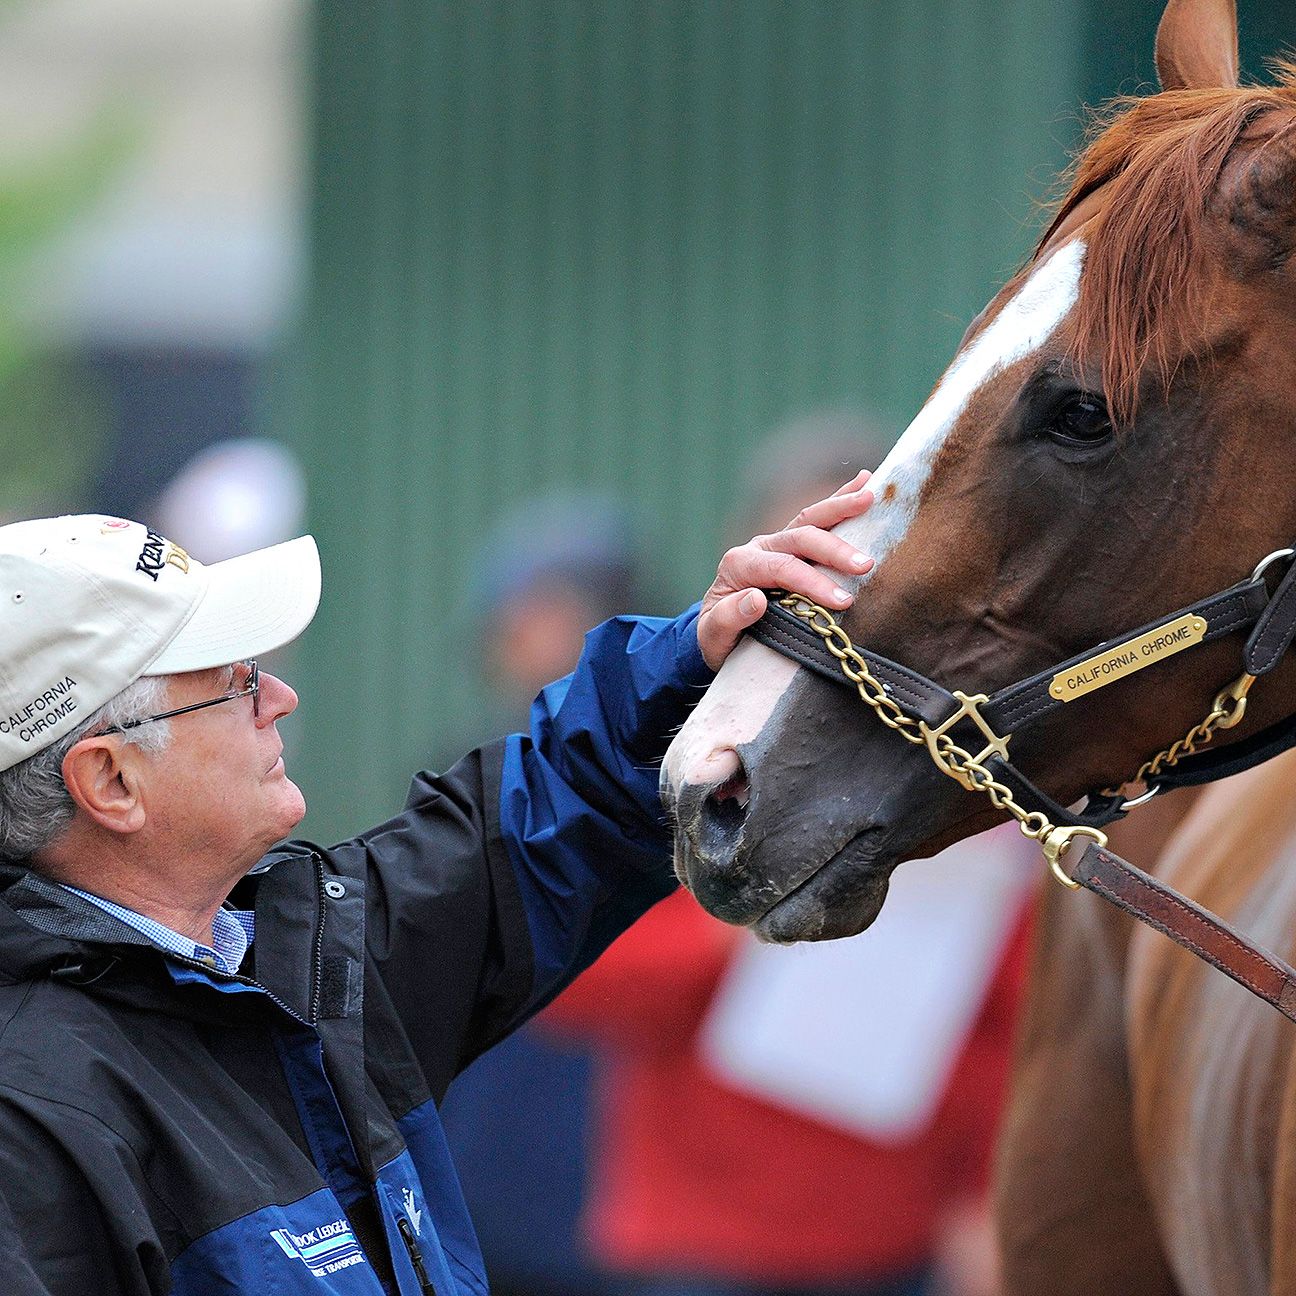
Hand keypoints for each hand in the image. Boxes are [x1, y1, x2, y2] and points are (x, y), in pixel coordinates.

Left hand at [696, 470, 874, 670]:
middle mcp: (758, 547)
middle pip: (799, 538)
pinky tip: (864, 483)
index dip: (812, 583)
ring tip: (870, 497)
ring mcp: (775, 543)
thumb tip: (756, 599)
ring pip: (809, 519)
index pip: (781, 568)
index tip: (843, 601)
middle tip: (865, 565)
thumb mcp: (714, 635)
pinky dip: (838, 501)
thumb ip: (729, 618)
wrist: (715, 632)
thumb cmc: (717, 637)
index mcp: (739, 565)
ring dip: (840, 507)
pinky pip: (816, 519)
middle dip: (834, 550)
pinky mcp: (790, 546)